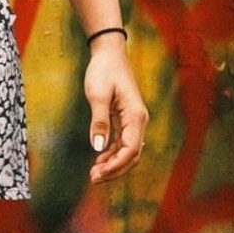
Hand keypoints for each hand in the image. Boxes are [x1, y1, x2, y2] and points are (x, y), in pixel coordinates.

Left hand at [83, 37, 148, 183]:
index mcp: (136, 116)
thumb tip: (98, 147)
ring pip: (128, 151)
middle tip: (94, 179)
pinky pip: (123, 143)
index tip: (99, 173)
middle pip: (132, 155)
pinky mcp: (126, 119)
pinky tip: (100, 159)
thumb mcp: (97, 95)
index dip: (116, 165)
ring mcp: (133, 121)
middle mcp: (139, 121)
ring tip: (95, 173)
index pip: (131, 149)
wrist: (108, 53)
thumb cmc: (103, 71)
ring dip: (113, 164)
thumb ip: (99, 121)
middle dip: (115, 169)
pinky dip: (112, 153)